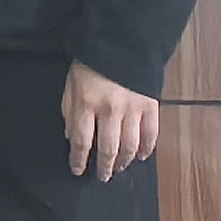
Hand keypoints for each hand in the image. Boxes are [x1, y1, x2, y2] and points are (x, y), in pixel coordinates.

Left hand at [64, 61, 160, 182]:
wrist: (120, 43)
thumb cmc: (89, 63)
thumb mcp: (70, 84)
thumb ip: (69, 111)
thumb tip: (70, 136)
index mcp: (86, 103)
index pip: (80, 140)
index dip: (79, 159)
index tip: (77, 170)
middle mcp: (110, 111)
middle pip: (107, 148)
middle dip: (104, 167)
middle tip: (102, 177)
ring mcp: (133, 110)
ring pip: (130, 146)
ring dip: (124, 161)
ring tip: (119, 168)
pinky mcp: (151, 107)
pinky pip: (151, 135)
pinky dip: (147, 149)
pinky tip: (142, 157)